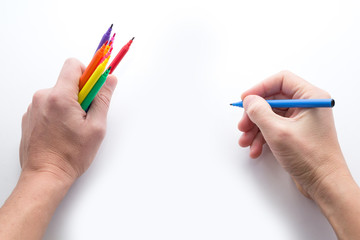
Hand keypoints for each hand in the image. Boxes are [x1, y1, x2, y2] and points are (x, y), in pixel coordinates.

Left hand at [20, 58, 116, 183]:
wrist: (45, 175)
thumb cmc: (70, 155)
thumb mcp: (96, 127)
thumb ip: (103, 99)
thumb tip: (109, 80)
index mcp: (60, 97)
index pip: (73, 65)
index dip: (88, 71)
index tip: (96, 83)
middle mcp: (43, 98)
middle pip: (67, 82)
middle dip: (81, 94)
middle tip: (87, 116)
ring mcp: (34, 107)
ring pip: (58, 94)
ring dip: (69, 105)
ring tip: (73, 127)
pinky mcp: (30, 116)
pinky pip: (48, 105)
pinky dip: (58, 112)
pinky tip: (62, 131)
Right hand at [237, 71, 349, 198]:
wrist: (324, 184)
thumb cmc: (311, 158)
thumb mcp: (278, 132)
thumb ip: (259, 112)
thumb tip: (249, 100)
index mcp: (311, 98)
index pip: (281, 80)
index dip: (260, 88)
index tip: (245, 99)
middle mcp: (307, 106)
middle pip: (272, 99)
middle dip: (254, 114)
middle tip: (243, 125)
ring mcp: (301, 120)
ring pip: (270, 115)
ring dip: (255, 128)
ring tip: (246, 141)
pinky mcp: (296, 133)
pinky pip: (274, 128)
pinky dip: (262, 137)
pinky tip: (256, 149)